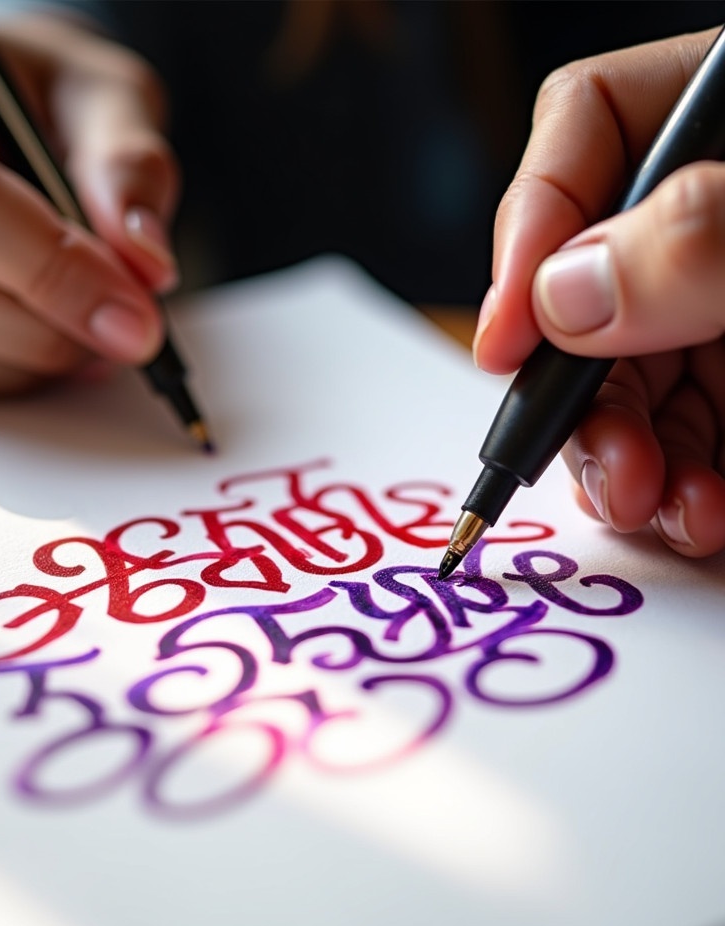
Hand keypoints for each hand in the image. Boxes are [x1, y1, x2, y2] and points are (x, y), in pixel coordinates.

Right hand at [0, 13, 179, 395]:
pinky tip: (40, 335)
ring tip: (84, 322)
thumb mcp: (94, 94)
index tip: (136, 322)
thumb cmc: (33, 95)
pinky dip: (10, 372)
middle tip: (124, 330)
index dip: (55, 271)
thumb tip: (147, 261)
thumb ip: (126, 162)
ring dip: (36, 360)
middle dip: (56, 333)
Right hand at [473, 29, 724, 557]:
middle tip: (601, 462)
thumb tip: (560, 301)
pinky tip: (698, 517)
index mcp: (724, 124)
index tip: (506, 339)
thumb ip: (701, 235)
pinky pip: (686, 438)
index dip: (527, 229)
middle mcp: (706, 219)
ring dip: (625, 461)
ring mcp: (722, 307)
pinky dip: (682, 491)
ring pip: (629, 380)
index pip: (584, 131)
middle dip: (580, 391)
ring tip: (657, 508)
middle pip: (590, 287)